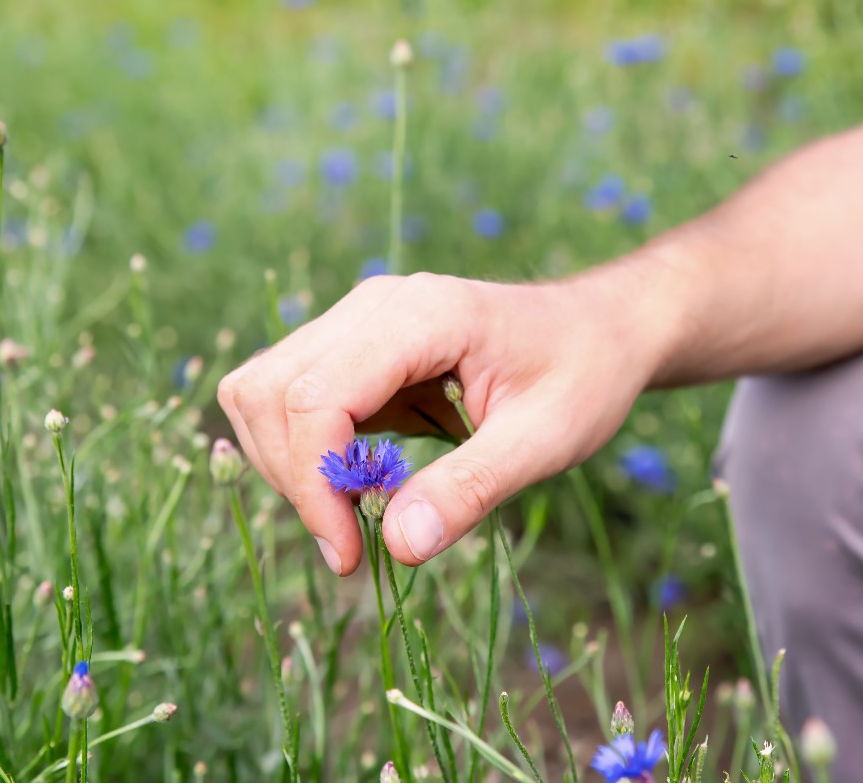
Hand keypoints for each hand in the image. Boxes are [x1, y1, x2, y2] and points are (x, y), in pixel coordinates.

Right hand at [217, 271, 658, 573]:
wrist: (599, 329)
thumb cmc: (583, 375)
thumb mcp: (546, 439)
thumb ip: (471, 489)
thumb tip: (397, 547)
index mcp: (422, 315)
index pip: (316, 396)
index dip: (316, 483)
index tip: (348, 553)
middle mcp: (372, 307)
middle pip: (272, 393)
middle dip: (297, 479)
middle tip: (352, 542)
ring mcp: (355, 322)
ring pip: (262, 392)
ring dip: (291, 466)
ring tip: (358, 512)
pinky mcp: (351, 348)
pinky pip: (288, 398)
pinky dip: (303, 451)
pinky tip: (359, 483)